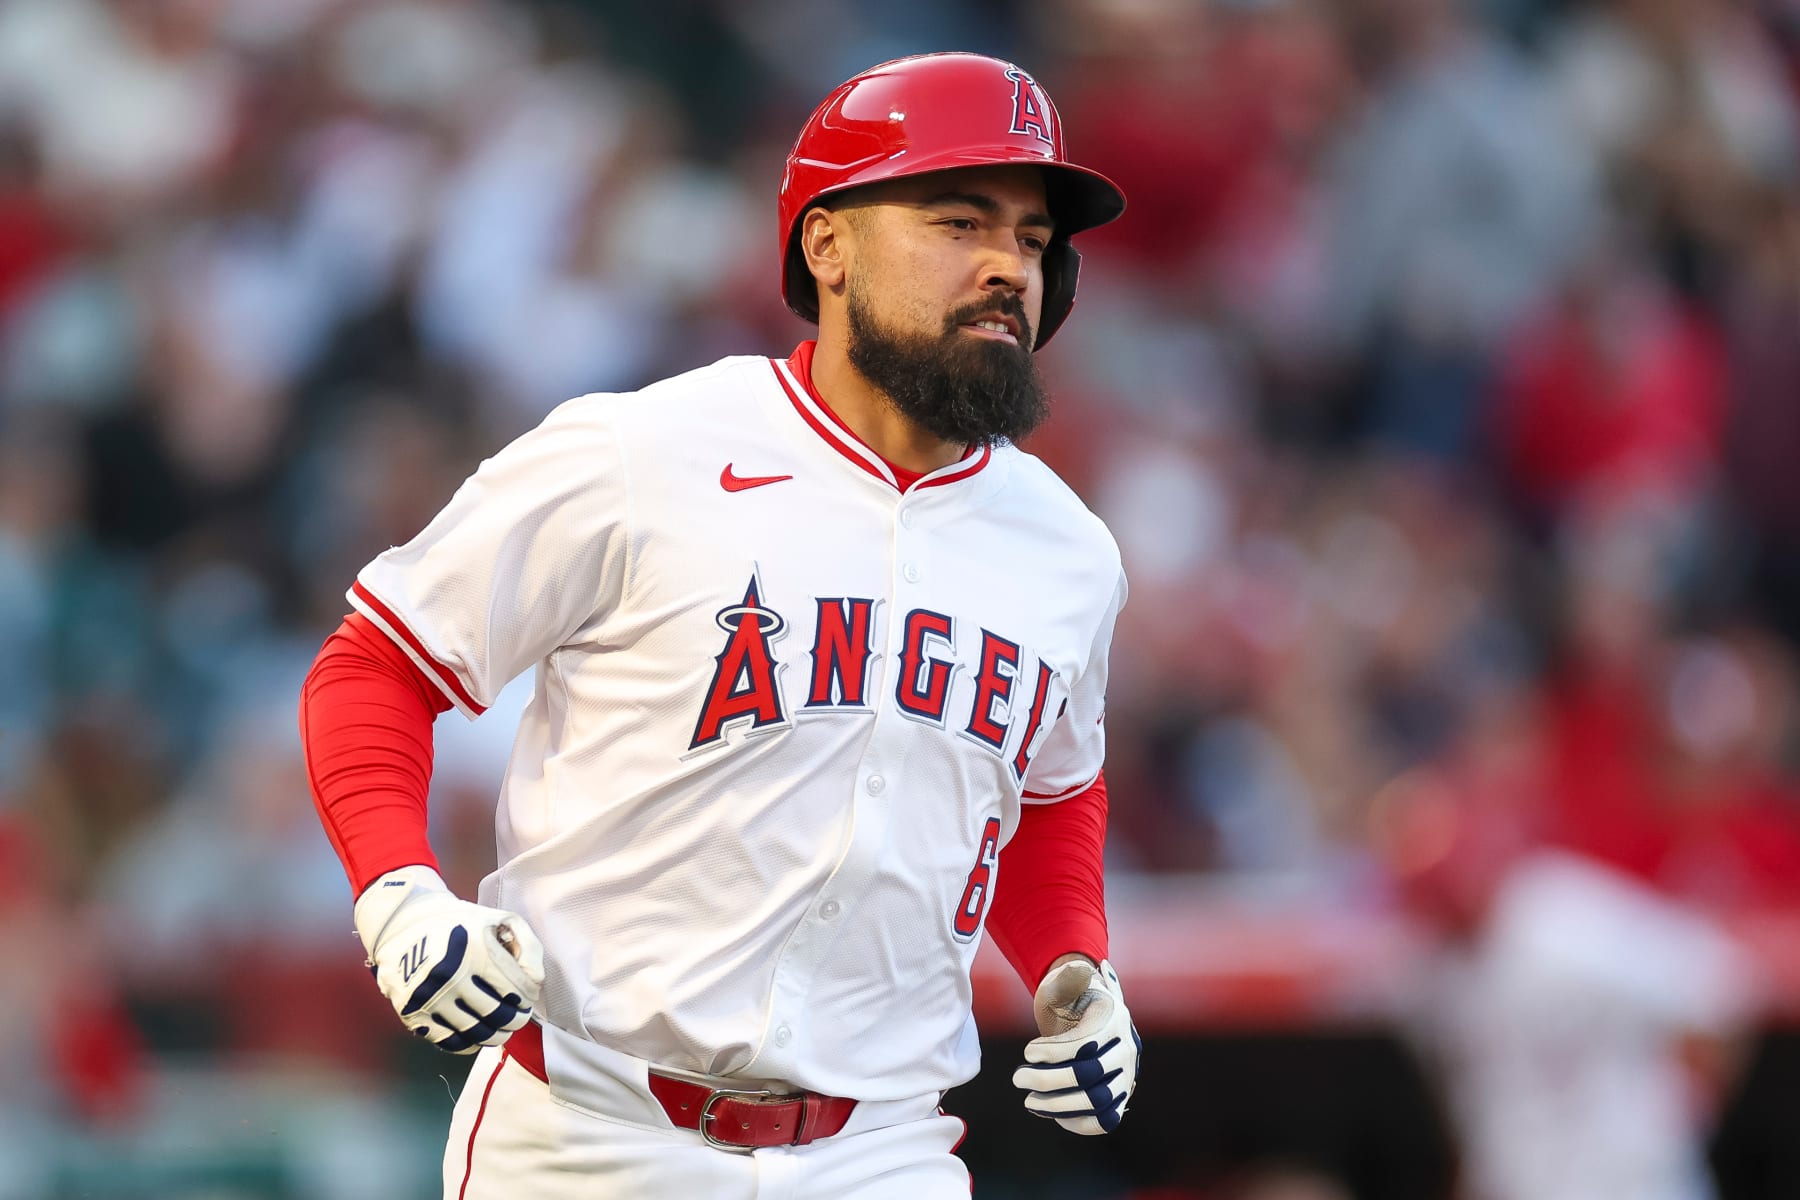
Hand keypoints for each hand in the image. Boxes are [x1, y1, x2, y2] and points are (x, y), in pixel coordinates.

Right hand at [353, 866, 544, 1053]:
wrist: (402, 923)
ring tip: (501, 1028)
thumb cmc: (458, 921)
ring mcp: (430, 998)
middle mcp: (451, 977)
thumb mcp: (498, 919)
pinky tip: (476, 1035)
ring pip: (477, 1033)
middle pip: (499, 1016)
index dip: (529, 997)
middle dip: (516, 1019)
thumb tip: (536, 981)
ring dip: (496, 1035)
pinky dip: (468, 1044)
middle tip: (518, 1016)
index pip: (518, 990)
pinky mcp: (412, 1013)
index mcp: (476, 952)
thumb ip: (527, 945)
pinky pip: (449, 1041)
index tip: (528, 997)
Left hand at [1011, 957, 1139, 1134]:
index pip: (1085, 1044)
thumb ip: (1069, 978)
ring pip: (1097, 1101)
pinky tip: (1051, 1113)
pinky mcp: (1120, 1100)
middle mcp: (1126, 1050)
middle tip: (1017, 1078)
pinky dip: (1078, 1122)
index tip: (1027, 1051)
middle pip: (1088, 1075)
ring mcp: (1126, 1077)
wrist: (1092, 1017)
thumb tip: (1076, 968)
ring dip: (1058, 1105)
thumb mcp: (1067, 983)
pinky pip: (1104, 1121)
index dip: (1053, 1052)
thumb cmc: (1072, 999)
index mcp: (1114, 1019)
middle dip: (1048, 1080)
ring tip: (1029, 1101)